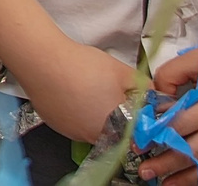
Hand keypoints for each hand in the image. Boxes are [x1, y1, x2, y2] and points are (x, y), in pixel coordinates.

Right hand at [22, 40, 137, 145]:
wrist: (43, 60)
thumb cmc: (83, 66)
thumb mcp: (123, 72)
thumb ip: (143, 86)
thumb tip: (154, 93)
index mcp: (116, 127)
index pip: (134, 131)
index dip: (135, 116)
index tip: (131, 102)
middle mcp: (94, 136)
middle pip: (112, 131)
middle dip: (114, 114)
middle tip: (108, 91)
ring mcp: (73, 133)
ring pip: (91, 128)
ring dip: (94, 114)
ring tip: (87, 88)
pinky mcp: (56, 125)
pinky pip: (72, 123)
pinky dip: (75, 112)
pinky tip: (72, 92)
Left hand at [138, 48, 197, 181]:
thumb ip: (174, 72)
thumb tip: (157, 92)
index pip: (180, 126)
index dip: (157, 136)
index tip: (139, 143)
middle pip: (193, 152)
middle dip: (167, 164)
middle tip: (145, 172)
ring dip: (187, 178)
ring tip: (165, 184)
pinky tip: (195, 181)